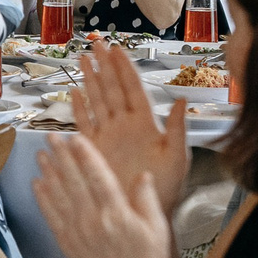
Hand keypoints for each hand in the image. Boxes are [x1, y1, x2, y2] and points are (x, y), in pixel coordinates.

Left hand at [30, 133, 176, 257]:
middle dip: (62, 156)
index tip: (76, 138)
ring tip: (42, 154)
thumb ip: (147, 198)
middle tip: (52, 137)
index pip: (98, 177)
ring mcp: (78, 232)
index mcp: (117, 214)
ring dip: (49, 173)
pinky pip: (51, 216)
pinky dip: (43, 199)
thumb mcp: (157, 226)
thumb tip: (142, 174)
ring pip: (59, 196)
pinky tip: (37, 183)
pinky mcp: (68, 243)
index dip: (86, 155)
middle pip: (74, 182)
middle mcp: (94, 221)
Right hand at [72, 45, 189, 214]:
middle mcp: (125, 125)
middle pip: (112, 89)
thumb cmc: (164, 189)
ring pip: (97, 101)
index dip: (124, 68)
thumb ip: (177, 129)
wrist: (142, 212)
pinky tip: (75, 93)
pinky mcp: (94, 149)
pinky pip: (84, 123)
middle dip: (104, 66)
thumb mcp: (178, 159)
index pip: (133, 88)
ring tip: (84, 60)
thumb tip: (181, 100)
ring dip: (90, 80)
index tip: (117, 49)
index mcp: (145, 124)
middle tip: (96, 45)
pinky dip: (79, 108)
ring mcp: (108, 136)